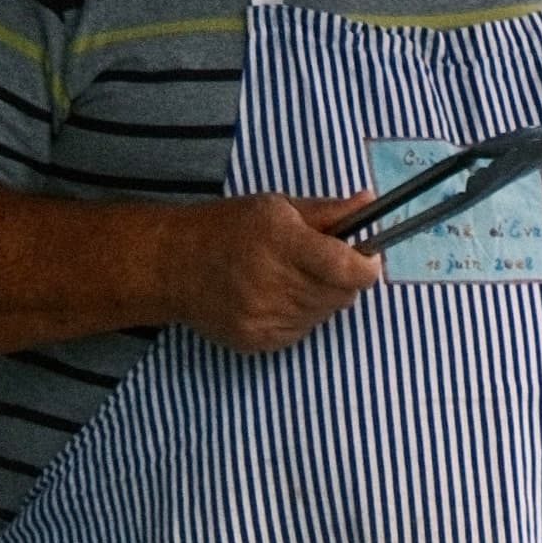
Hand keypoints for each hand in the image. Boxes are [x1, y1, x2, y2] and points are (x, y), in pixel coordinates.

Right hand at [160, 192, 383, 355]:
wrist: (172, 265)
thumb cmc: (228, 228)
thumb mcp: (276, 207)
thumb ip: (327, 211)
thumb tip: (369, 202)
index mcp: (283, 243)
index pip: (348, 269)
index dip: (366, 266)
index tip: (367, 258)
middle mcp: (274, 284)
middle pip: (342, 295)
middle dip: (343, 279)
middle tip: (323, 263)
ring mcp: (264, 317)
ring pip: (323, 314)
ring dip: (320, 298)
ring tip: (291, 278)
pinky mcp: (256, 340)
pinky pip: (301, 332)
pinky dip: (299, 316)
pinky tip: (275, 297)